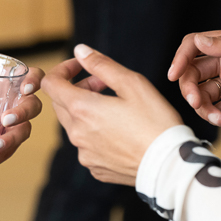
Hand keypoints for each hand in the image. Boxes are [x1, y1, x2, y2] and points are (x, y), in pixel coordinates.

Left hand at [0, 67, 45, 173]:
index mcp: (6, 83)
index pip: (33, 76)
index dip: (34, 79)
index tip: (25, 87)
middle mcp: (15, 103)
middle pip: (33, 106)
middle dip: (23, 113)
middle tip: (5, 120)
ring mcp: (13, 126)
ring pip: (23, 132)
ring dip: (10, 141)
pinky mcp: (6, 145)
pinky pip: (6, 154)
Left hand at [41, 44, 182, 185]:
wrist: (170, 166)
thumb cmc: (155, 121)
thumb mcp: (131, 83)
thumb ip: (101, 64)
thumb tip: (80, 51)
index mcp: (81, 109)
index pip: (50, 84)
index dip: (62, 70)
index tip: (80, 66)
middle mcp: (76, 134)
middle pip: (60, 104)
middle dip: (77, 87)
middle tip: (104, 84)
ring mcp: (85, 154)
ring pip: (74, 125)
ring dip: (86, 110)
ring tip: (115, 106)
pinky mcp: (96, 168)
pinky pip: (87, 145)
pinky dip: (96, 133)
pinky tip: (120, 131)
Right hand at [167, 29, 220, 127]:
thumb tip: (199, 41)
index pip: (193, 47)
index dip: (180, 59)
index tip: (172, 75)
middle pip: (193, 75)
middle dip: (191, 90)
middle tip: (196, 103)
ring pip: (202, 95)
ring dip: (205, 108)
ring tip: (217, 118)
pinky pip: (216, 110)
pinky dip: (217, 117)